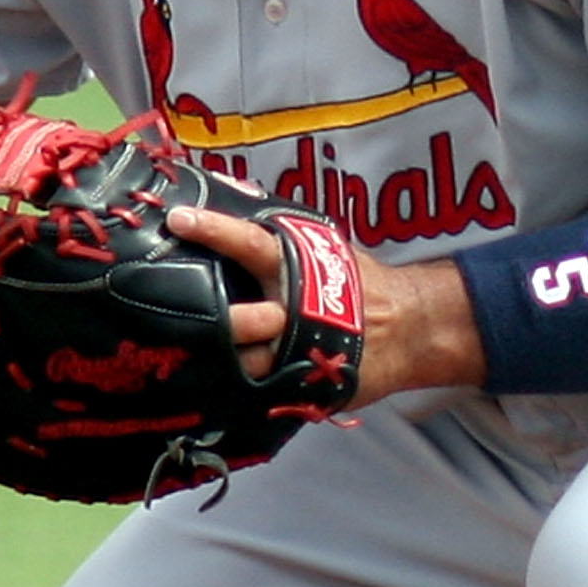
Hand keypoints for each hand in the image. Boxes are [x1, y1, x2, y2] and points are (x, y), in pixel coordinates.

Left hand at [164, 206, 482, 407]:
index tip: (177, 220)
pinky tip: (214, 387)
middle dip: (215, 321)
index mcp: (299, 269)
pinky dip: (238, 390)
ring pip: (244, 364)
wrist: (411, 331)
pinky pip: (260, 394)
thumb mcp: (327, 248)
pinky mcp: (304, 390)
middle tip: (176, 315)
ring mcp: (298, 355)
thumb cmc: (362, 284)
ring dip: (217, 361)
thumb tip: (236, 193)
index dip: (214, 230)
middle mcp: (294, 312)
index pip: (251, 244)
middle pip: (239, 321)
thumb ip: (281, 233)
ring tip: (184, 357)